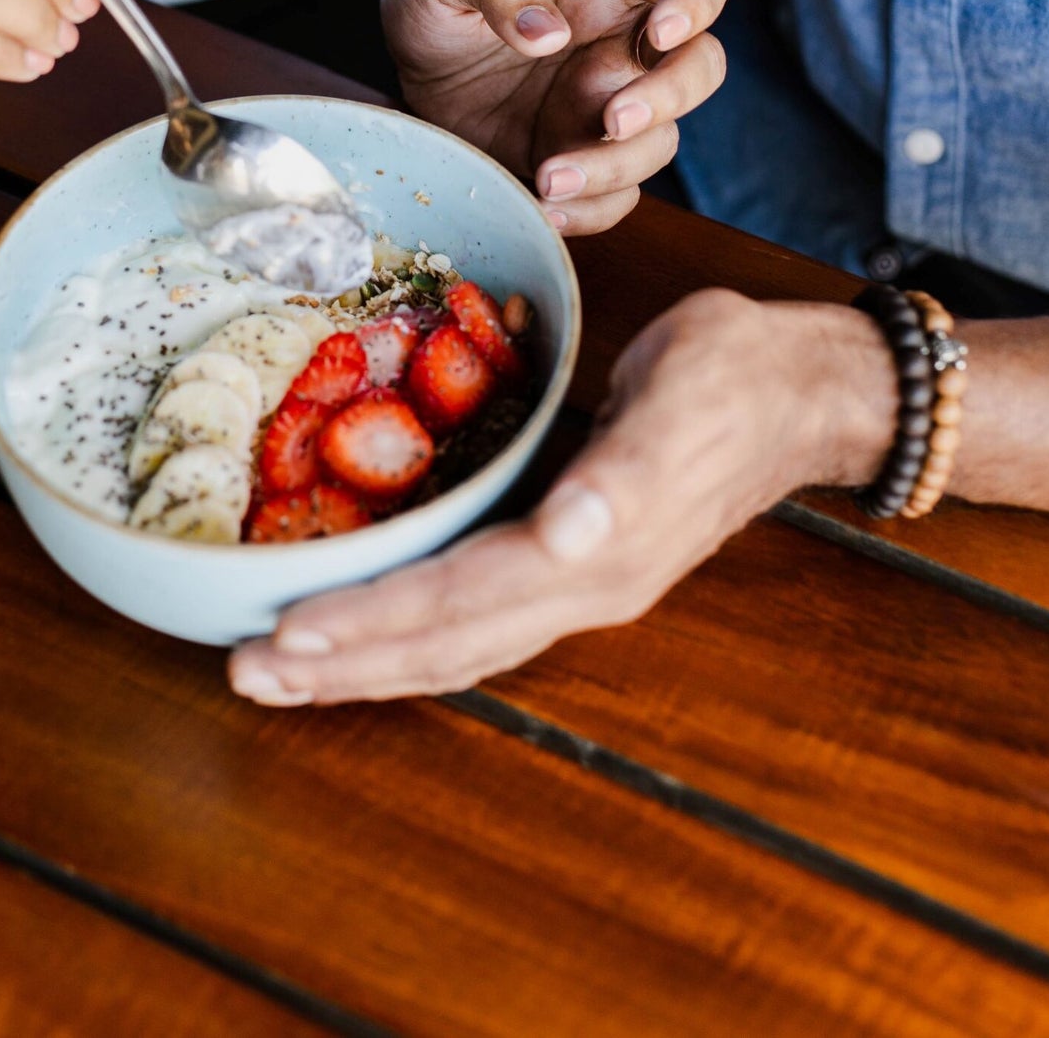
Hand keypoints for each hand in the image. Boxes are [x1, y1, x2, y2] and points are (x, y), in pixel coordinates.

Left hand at [229, 292, 893, 705]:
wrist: (802, 390)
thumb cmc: (734, 376)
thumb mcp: (685, 398)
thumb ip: (630, 472)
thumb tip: (572, 536)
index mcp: (595, 554)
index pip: (457, 604)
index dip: (370, 624)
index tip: (285, 632)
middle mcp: (580, 587)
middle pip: (444, 646)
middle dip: (343, 664)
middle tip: (245, 673)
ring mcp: (581, 583)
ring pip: (456, 644)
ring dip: (367, 662)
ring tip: (285, 669)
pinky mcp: (579, 559)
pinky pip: (476, 616)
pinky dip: (409, 631)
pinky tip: (368, 625)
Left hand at [381, 0, 732, 232]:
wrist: (409, 55)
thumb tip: (549, 32)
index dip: (700, 0)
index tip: (662, 30)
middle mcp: (624, 44)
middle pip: (702, 66)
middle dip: (670, 97)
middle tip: (611, 119)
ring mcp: (607, 105)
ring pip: (661, 141)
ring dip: (616, 167)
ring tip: (547, 178)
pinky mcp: (579, 157)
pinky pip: (616, 195)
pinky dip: (590, 211)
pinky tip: (542, 209)